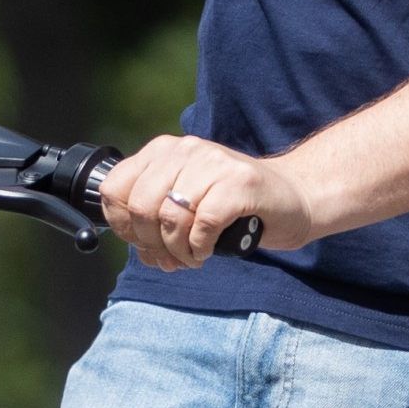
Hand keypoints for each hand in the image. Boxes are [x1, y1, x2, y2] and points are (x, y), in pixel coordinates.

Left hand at [100, 134, 308, 270]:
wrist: (294, 198)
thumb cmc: (236, 207)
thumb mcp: (186, 204)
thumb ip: (155, 220)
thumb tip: (139, 249)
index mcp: (163, 151)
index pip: (115, 188)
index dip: (122, 226)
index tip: (143, 243)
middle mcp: (185, 150)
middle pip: (141, 207)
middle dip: (151, 243)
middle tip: (171, 257)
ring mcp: (213, 162)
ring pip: (169, 217)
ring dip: (178, 250)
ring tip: (192, 256)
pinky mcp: (239, 182)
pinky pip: (202, 224)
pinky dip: (200, 247)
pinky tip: (209, 250)